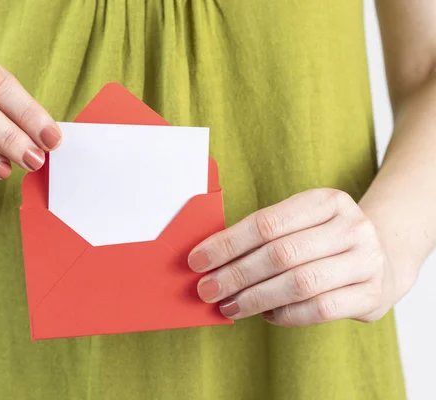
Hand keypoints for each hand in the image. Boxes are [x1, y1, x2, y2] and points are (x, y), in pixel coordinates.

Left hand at [188, 188, 405, 326]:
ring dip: (255, 298)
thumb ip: (263, 236)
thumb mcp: (300, 223)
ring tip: (229, 306)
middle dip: (236, 274)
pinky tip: (265, 314)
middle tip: (207, 289)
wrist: (382, 256)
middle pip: (281, 254)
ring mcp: (366, 260)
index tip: (198, 260)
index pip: (267, 222)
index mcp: (326, 201)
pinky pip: (319, 309)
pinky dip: (285, 315)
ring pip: (299, 284)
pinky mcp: (372, 294)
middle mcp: (351, 226)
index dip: (228, 243)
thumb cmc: (323, 240)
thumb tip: (210, 260)